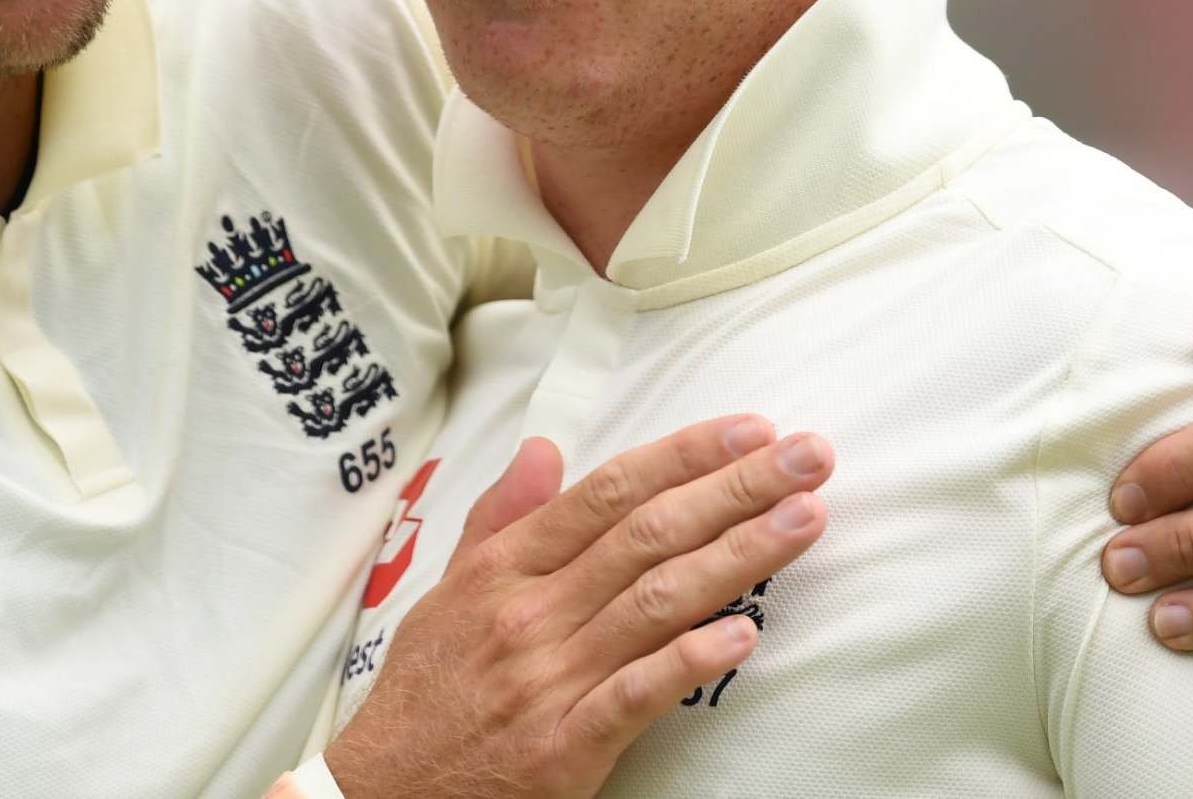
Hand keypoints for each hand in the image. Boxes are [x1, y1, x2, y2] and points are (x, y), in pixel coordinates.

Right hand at [324, 416, 830, 798]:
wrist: (384, 789)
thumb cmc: (427, 688)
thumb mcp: (450, 588)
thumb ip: (503, 516)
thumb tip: (544, 448)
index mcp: (505, 567)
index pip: (608, 492)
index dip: (684, 455)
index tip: (750, 429)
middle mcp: (531, 612)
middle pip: (647, 534)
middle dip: (735, 489)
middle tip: (808, 458)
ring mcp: (551, 678)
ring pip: (657, 601)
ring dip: (739, 556)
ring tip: (803, 520)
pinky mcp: (566, 747)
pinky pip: (638, 694)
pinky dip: (690, 660)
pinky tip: (745, 633)